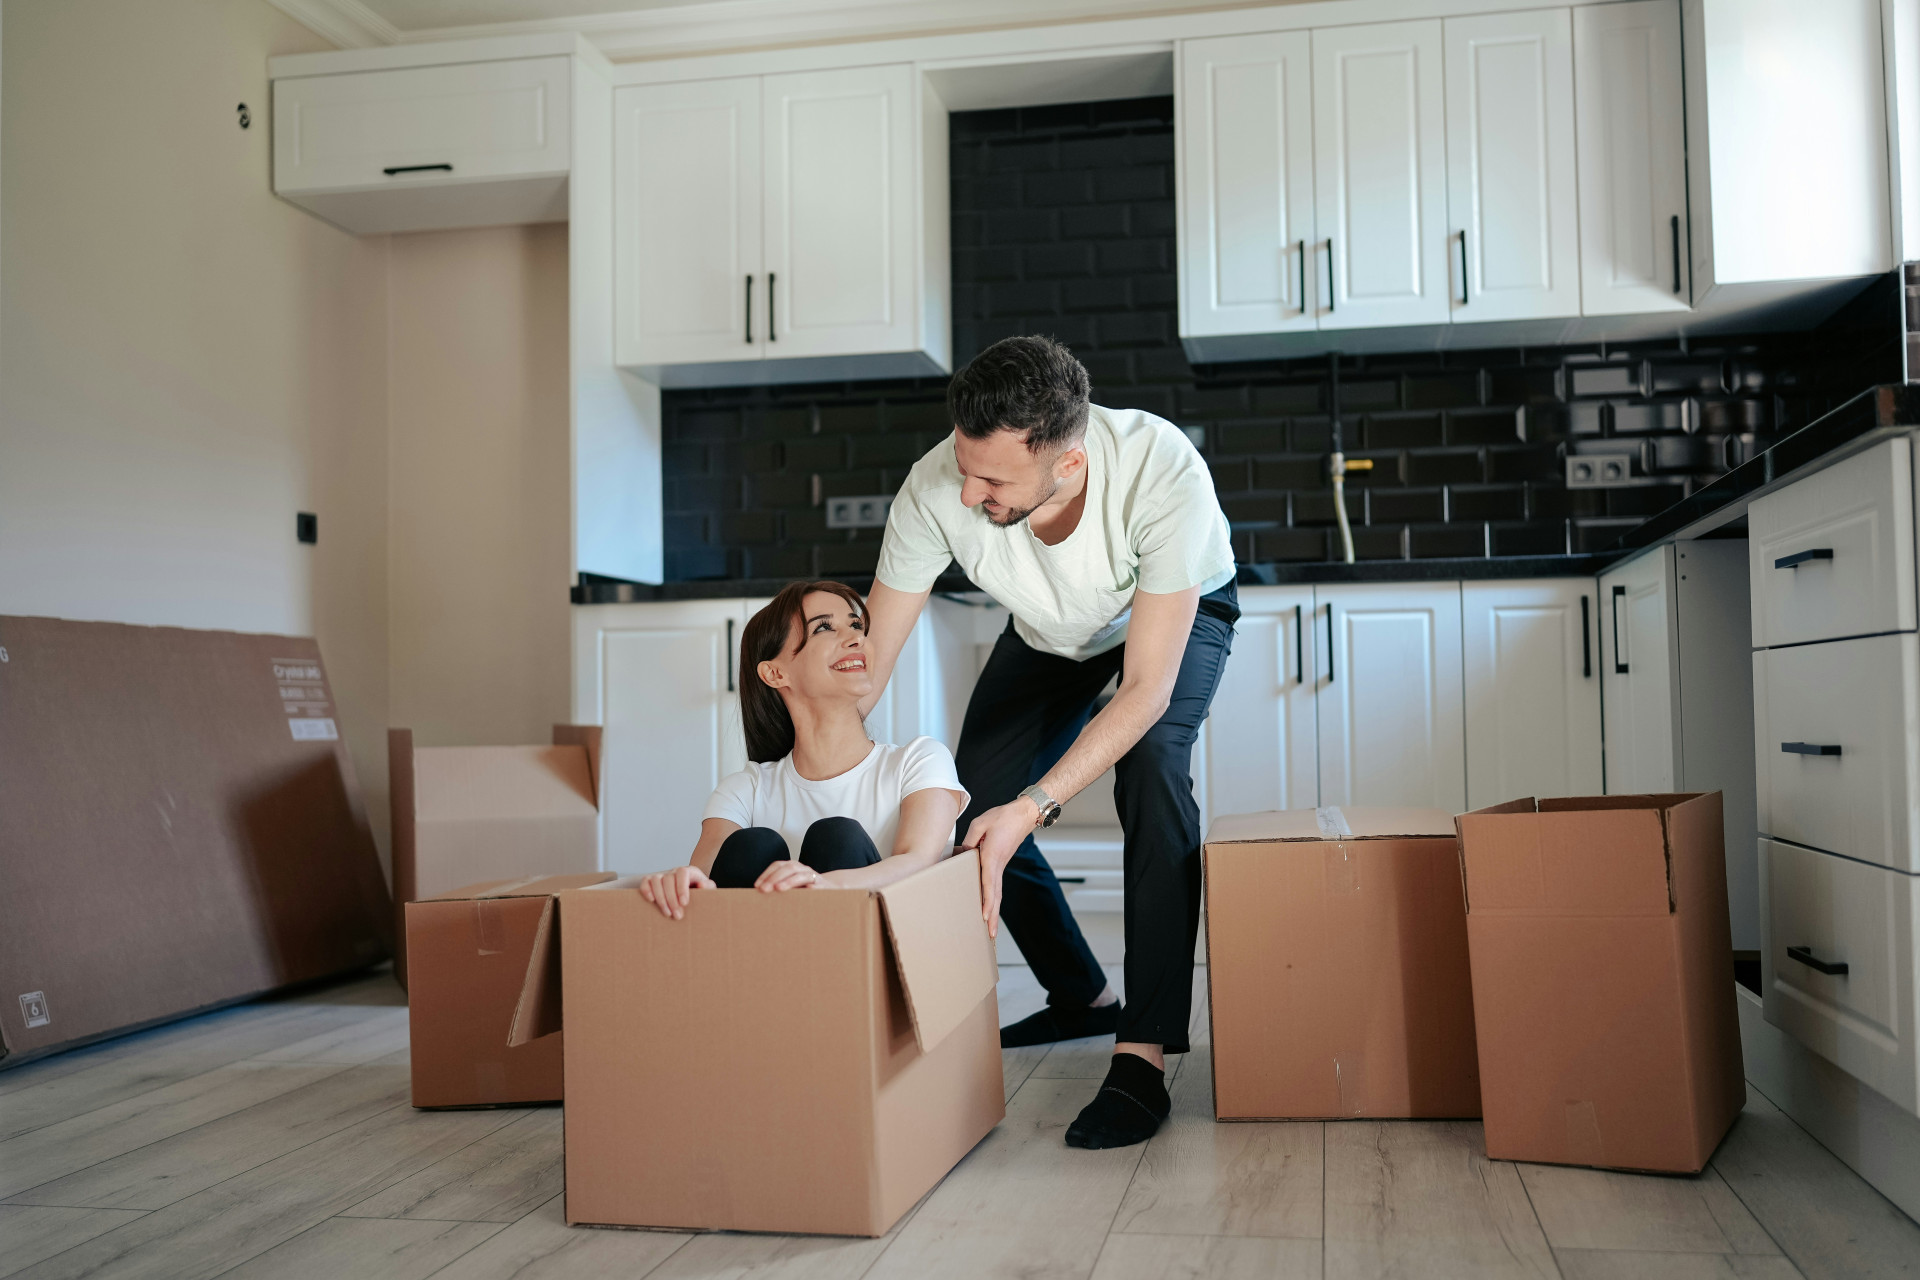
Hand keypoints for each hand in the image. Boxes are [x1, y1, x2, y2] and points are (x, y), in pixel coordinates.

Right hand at [637, 865, 713, 918]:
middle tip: (677, 916)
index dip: (681, 887)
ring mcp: (662, 875)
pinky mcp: (651, 881)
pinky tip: (651, 901)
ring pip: (656, 880)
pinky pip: (646, 881)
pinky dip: (646, 890)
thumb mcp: (708, 890)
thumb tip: (701, 885)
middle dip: (672, 900)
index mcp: (688, 871)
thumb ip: (708, 887)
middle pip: (668, 879)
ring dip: (660, 898)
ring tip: (667, 913)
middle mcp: (673, 871)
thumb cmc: (700, 892)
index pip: (682, 873)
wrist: (690, 893)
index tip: (684, 903)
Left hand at [753, 860, 842, 892]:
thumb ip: (779, 888)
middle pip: (788, 868)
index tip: (757, 886)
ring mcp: (814, 877)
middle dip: (774, 878)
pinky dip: (810, 888)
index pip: (778, 865)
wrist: (832, 890)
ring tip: (778, 889)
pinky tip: (802, 892)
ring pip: (801, 874)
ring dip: (789, 881)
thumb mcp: (791, 887)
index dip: (767, 874)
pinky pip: (816, 886)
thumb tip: (760, 895)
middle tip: (764, 889)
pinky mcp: (824, 886)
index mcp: (793, 868)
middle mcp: (803, 869)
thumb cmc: (806, 890)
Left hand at [962, 797, 1040, 936]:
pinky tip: (990, 908)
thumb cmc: (1002, 817)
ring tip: (991, 930)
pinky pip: (996, 886)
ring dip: (994, 912)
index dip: (986, 901)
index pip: (988, 883)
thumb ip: (969, 840)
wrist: (1023, 815)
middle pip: (996, 896)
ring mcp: (1001, 866)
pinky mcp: (1000, 865)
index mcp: (992, 856)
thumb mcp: (980, 823)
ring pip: (997, 894)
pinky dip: (994, 900)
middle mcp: (998, 865)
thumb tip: (962, 854)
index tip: (984, 915)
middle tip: (991, 935)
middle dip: (993, 916)